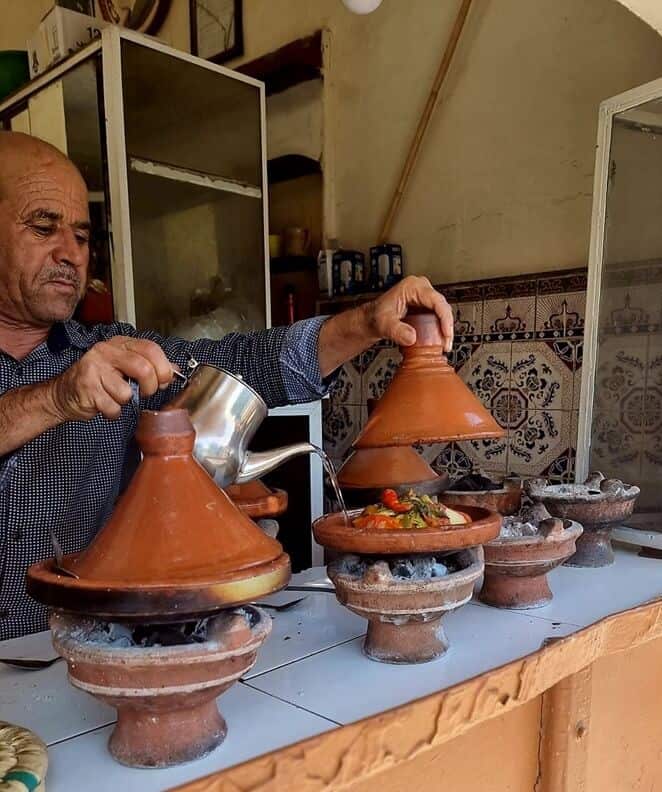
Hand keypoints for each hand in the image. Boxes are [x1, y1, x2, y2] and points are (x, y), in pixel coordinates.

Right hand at [48, 336, 173, 420]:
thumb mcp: (125, 367)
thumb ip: (151, 366)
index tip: (164, 381)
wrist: (65, 394)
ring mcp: (94, 368)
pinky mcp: (86, 388)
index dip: (163, 368)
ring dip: (125, 402)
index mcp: (120, 343)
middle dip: (150, 387)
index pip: (151, 348)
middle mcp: (106, 351)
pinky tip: (103, 404)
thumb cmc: (99, 381)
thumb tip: (175, 371)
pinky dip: (113, 412)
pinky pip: (113, 407)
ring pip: (127, 393)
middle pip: (143, 369)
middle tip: (145, 393)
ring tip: (114, 397)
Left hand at [363, 275, 453, 352]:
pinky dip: (440, 331)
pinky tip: (439, 342)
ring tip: (443, 346)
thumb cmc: (377, 316)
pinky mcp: (427, 308)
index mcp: (413, 287)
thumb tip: (412, 337)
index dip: (444, 318)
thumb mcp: (384, 324)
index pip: (436, 300)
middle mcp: (422, 289)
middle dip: (446, 327)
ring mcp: (425, 298)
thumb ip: (396, 330)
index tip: (446, 333)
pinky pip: (438, 319)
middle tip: (446, 344)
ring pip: (443, 314)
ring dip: (444, 331)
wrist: (373, 319)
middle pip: (443, 307)